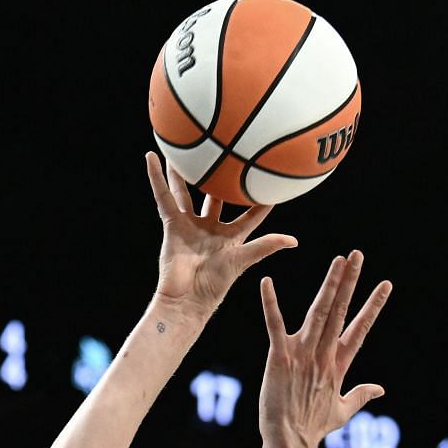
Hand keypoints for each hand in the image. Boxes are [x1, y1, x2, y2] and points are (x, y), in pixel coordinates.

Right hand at [147, 152, 295, 318]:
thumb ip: (266, 245)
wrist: (187, 298)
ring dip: (185, 172)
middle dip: (220, 180)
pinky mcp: (172, 224)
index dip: (260, 200)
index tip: (270, 180)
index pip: (250, 214)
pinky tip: (153, 158)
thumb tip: (294, 241)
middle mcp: (211, 229)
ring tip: (186, 149)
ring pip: (187, 193)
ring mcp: (191, 226)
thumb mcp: (243, 260)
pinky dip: (157, 179)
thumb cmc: (216, 284)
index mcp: (232, 238)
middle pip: (216, 198)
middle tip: (227, 156)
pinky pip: (164, 197)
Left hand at [257, 251, 391, 446]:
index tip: (385, 284)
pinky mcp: (279, 357)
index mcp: (339, 365)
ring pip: (319, 312)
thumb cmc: (313, 427)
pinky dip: (271, 304)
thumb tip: (381, 389)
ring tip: (338, 261)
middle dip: (350, 282)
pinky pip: (275, 326)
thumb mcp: (342, 411)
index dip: (373, 306)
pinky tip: (267, 282)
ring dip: (329, 285)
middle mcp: (324, 355)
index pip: (360, 328)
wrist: (291, 441)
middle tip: (357, 255)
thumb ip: (361, 395)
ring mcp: (302, 354)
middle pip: (341, 311)